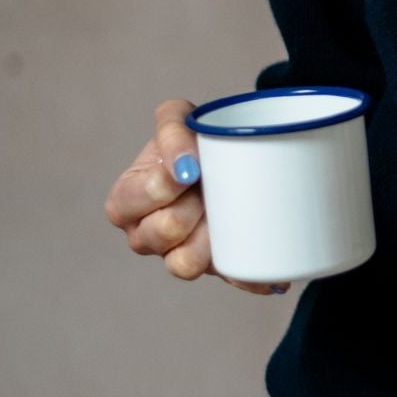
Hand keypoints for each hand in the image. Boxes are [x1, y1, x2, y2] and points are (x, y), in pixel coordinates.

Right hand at [103, 97, 290, 295]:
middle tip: (209, 190)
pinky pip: (231, 279)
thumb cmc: (195, 138)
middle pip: (161, 235)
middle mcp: (146, 234)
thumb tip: (186, 166)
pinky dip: (251, 278)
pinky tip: (271, 276)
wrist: (232, 154)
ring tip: (231, 219)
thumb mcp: (177, 117)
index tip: (192, 171)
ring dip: (212, 243)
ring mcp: (180, 255)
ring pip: (186, 265)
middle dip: (190, 210)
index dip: (161, 188)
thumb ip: (171, 127)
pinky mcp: (216, 267)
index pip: (129, 202)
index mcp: (126, 201)